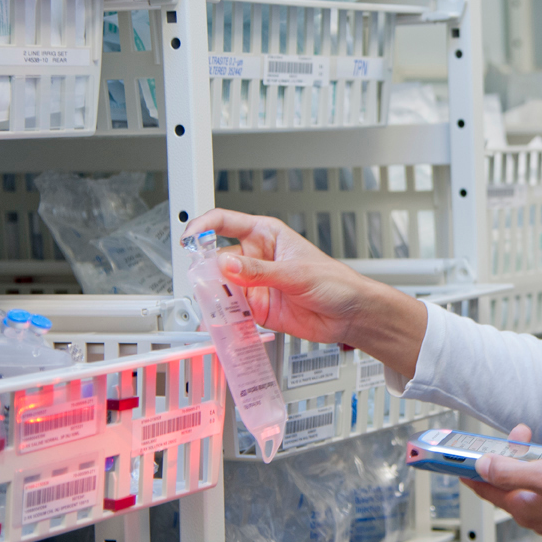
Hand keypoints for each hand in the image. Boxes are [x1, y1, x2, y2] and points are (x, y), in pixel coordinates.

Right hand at [181, 209, 424, 376]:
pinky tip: (224, 318)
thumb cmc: (336, 282)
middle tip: (202, 281)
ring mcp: (254, 284)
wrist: (350, 315)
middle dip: (205, 269)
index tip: (190, 238)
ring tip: (215, 302)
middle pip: (216, 258)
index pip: (225, 223)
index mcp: (266, 235)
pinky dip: (224, 315)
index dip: (203, 227)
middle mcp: (256, 258)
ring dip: (213, 295)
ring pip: (220, 286)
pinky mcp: (257, 308)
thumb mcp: (296, 273)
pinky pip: (231, 310)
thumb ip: (259, 271)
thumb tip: (227, 264)